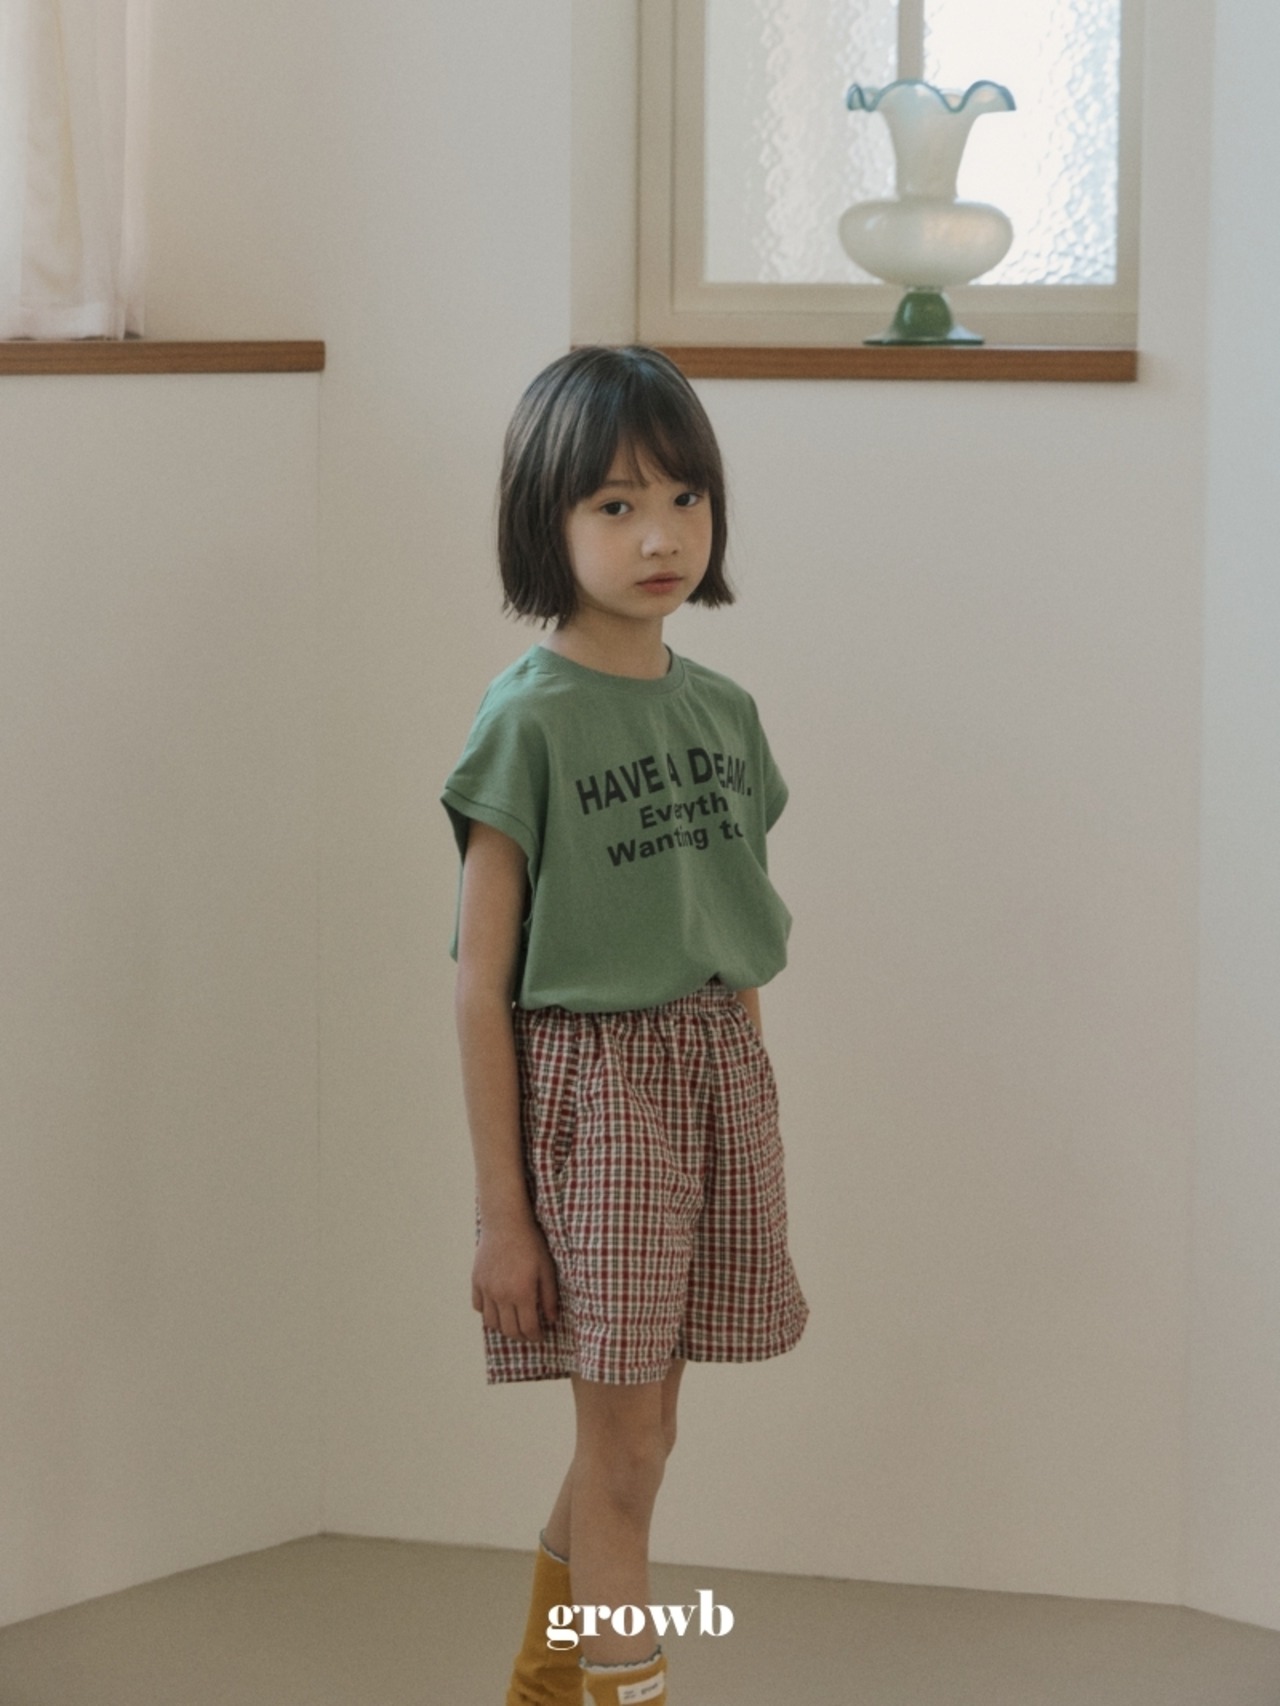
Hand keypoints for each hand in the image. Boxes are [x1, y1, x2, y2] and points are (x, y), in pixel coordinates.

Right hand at [472, 1216, 559, 1341]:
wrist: (505, 1223)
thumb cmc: (531, 1244)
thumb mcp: (547, 1269)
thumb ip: (550, 1297)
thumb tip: (552, 1319)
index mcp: (522, 1293)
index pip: (528, 1328)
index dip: (536, 1336)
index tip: (540, 1336)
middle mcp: (501, 1296)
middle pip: (509, 1330)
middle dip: (521, 1337)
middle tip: (529, 1335)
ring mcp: (486, 1289)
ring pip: (491, 1322)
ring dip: (503, 1327)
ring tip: (513, 1324)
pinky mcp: (476, 1281)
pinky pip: (478, 1307)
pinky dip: (487, 1313)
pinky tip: (498, 1308)